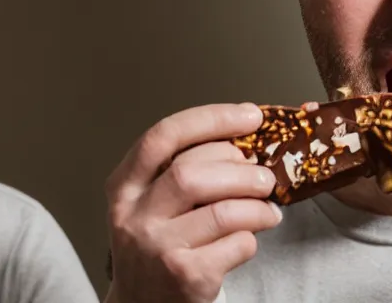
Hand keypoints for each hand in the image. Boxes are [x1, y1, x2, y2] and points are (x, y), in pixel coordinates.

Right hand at [104, 103, 283, 302]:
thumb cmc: (156, 247)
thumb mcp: (150, 204)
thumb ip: (182, 171)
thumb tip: (244, 140)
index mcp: (124, 187)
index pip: (164, 137)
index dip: (211, 119)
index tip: (249, 116)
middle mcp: (134, 215)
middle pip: (192, 173)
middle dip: (240, 168)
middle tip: (263, 176)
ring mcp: (158, 247)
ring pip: (222, 210)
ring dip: (256, 205)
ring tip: (267, 209)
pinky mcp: (186, 275)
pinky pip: (236, 244)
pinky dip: (252, 237)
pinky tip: (249, 238)